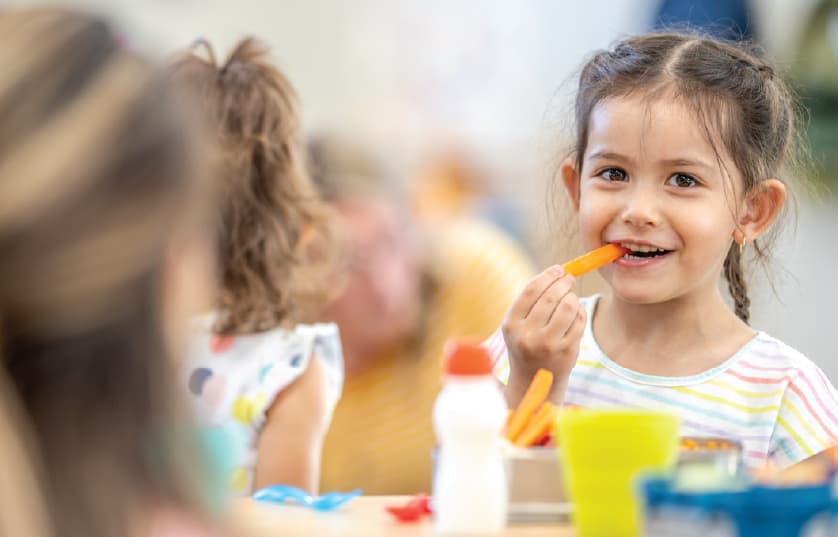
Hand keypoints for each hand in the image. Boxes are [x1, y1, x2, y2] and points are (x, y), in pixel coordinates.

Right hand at [502, 265, 584, 405]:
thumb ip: (532, 300)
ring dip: (572, 297)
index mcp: (511, 325)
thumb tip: (558, 272)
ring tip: (570, 297)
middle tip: (569, 278)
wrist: (533, 381)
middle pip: (551, 297)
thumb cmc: (526, 344)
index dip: (547, 276)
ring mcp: (548, 345)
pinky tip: (575, 313)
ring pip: (568, 306)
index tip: (558, 269)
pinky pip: (579, 320)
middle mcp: (528, 335)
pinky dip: (580, 311)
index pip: (531, 291)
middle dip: (563, 282)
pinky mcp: (567, 351)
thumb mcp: (518, 325)